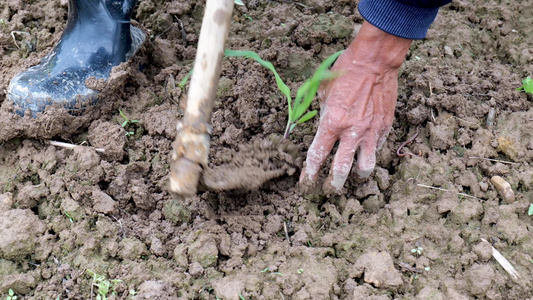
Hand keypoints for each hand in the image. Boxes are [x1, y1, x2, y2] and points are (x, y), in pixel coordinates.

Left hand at [300, 22, 411, 192]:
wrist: (374, 61)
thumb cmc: (344, 72)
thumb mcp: (323, 94)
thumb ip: (321, 115)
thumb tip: (316, 129)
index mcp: (331, 123)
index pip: (317, 156)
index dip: (310, 173)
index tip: (307, 181)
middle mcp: (351, 132)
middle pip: (341, 170)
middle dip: (333, 184)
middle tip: (331, 188)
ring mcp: (371, 131)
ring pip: (366, 167)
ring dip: (358, 175)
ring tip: (355, 175)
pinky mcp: (385, 127)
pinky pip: (378, 148)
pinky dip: (371, 153)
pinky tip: (367, 151)